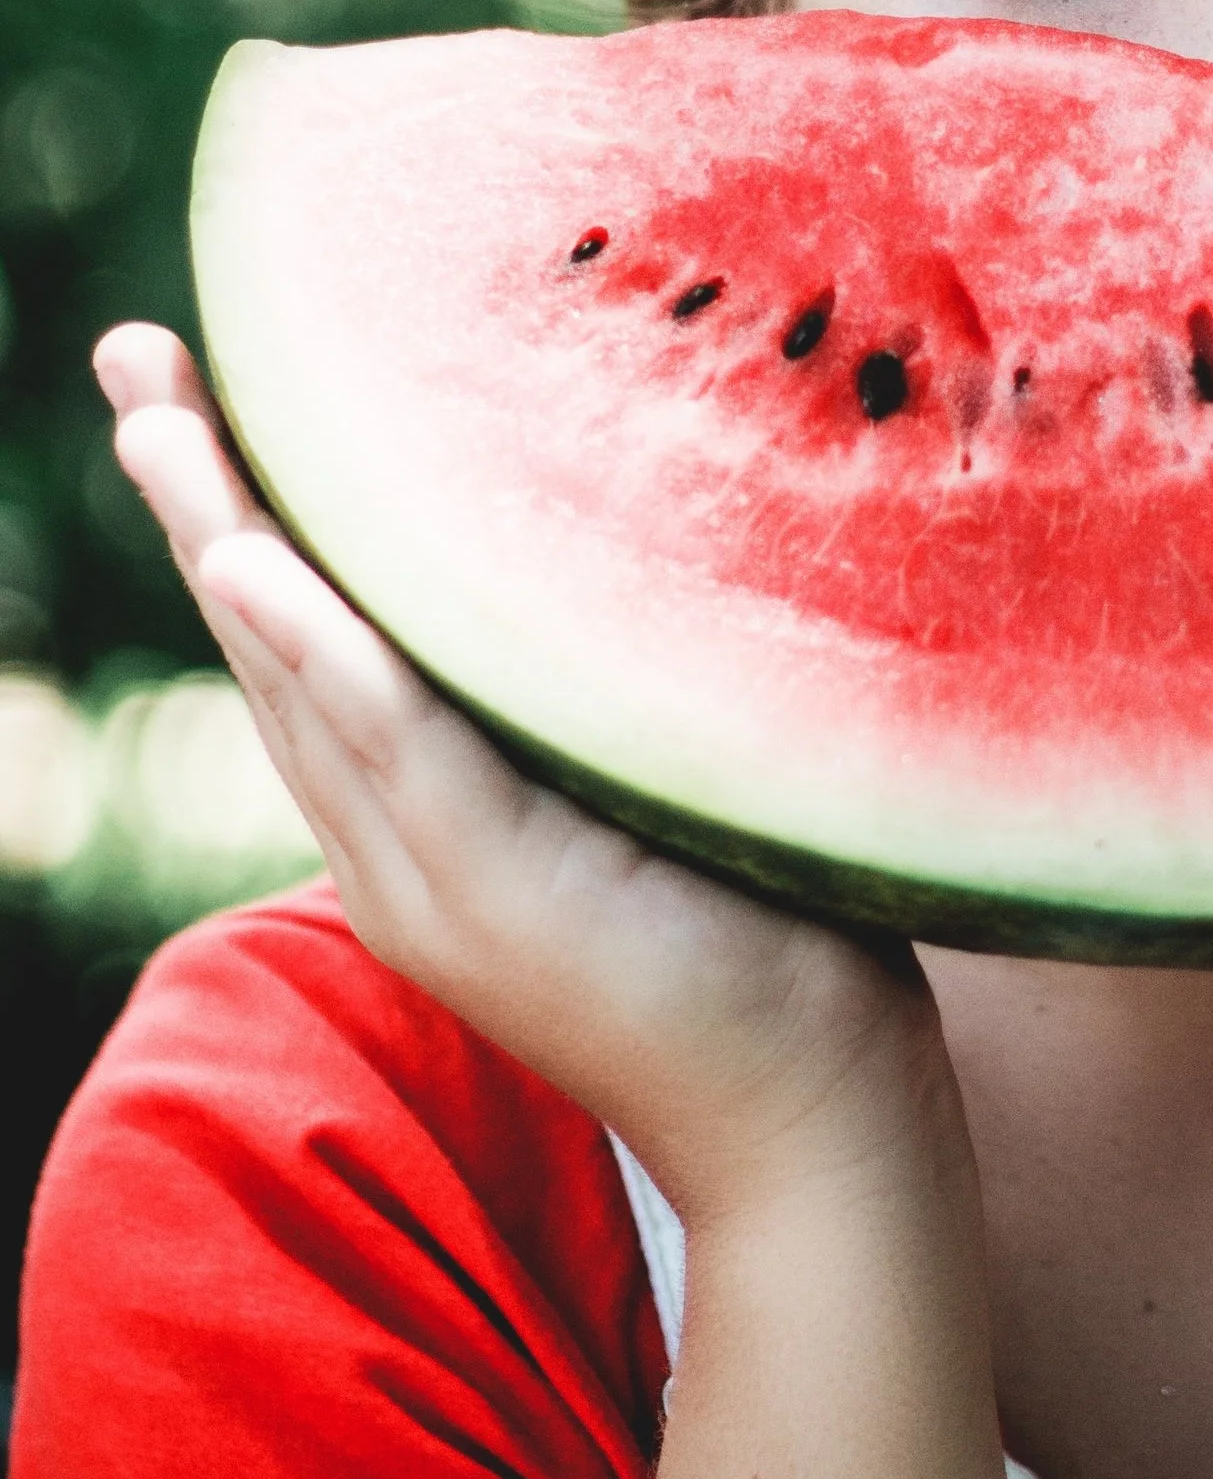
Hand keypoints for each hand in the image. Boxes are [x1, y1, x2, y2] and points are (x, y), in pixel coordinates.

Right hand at [97, 323, 952, 1227]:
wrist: (812, 1122)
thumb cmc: (764, 933)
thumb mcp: (649, 781)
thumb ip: (593, 687)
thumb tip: (620, 521)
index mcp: (422, 822)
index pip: (307, 644)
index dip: (242, 517)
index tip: (194, 388)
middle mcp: (396, 850)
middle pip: (270, 643)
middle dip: (198, 496)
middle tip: (135, 356)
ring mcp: (434, 880)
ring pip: (303, 681)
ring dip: (226, 540)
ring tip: (161, 421)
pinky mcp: (498, 895)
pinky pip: (393, 747)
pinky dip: (319, 653)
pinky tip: (259, 567)